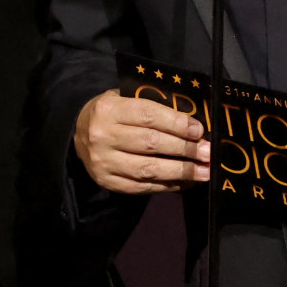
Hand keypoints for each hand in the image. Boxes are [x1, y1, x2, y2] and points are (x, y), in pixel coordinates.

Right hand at [74, 90, 210, 193]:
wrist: (78, 134)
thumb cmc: (112, 113)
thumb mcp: (125, 99)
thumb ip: (153, 107)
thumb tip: (193, 124)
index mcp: (109, 109)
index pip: (148, 115)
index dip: (176, 124)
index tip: (199, 130)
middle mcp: (103, 136)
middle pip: (151, 143)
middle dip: (184, 149)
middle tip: (208, 153)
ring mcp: (104, 162)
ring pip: (148, 169)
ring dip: (181, 171)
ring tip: (204, 171)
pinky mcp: (108, 182)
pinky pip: (143, 187)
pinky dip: (168, 186)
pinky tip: (186, 182)